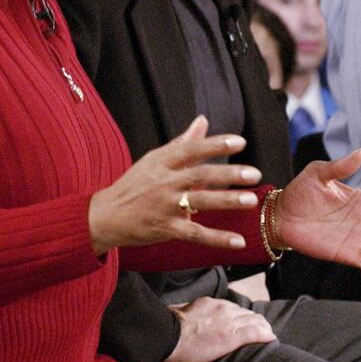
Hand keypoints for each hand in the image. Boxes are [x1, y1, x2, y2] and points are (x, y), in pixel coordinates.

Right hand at [89, 116, 261, 254]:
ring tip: (250, 199)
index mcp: (162, 162)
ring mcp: (164, 206)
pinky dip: (217, 238)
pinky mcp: (165, 229)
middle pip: (199, 175)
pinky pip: (195, 233)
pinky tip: (239, 241)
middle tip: (253, 173)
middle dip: (228, 174)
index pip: (191, 150)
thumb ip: (182, 143)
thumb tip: (202, 120)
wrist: (106, 215)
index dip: (215, 145)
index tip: (240, 143)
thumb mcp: (154, 159)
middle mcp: (164, 182)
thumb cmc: (133, 185)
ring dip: (226, 201)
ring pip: (199, 202)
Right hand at [161, 296, 275, 361]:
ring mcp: (229, 321)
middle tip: (260, 331)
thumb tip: (174, 310)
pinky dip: (266, 335)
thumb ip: (182, 310)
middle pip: (246, 312)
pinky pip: (256, 332)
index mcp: (210, 303)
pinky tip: (271, 339)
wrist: (169, 337)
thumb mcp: (176, 312)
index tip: (242, 322)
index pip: (232, 307)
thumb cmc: (168, 328)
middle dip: (254, 321)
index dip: (240, 315)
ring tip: (268, 335)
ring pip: (255, 320)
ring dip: (263, 328)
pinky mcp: (233, 336)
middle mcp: (223, 309)